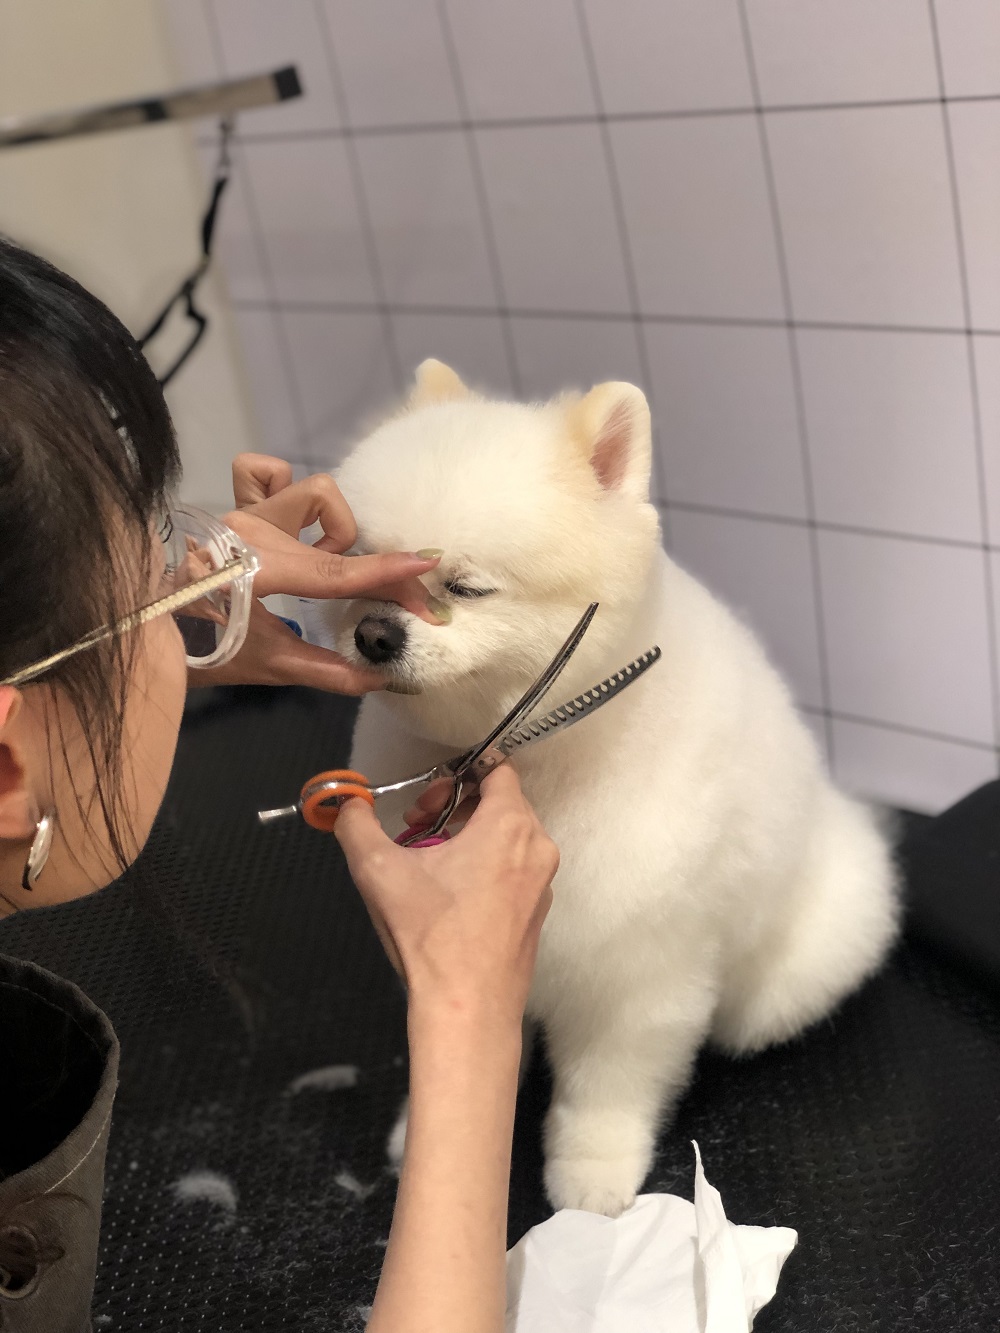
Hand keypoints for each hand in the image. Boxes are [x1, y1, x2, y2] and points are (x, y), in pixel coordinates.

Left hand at [189, 454, 442, 694]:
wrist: (138, 624)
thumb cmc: (196, 648)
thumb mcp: (263, 665)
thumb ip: (325, 671)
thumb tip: (379, 679)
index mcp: (254, 570)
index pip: (333, 571)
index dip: (383, 573)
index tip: (424, 567)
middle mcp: (248, 530)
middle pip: (333, 528)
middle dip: (365, 560)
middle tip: (373, 595)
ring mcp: (239, 513)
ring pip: (304, 487)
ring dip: (325, 522)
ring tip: (319, 561)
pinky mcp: (234, 507)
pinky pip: (264, 474)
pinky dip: (283, 488)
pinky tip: (289, 526)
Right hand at [334, 767, 558, 1026]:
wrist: (467, 1009)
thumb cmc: (431, 937)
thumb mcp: (378, 869)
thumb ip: (356, 825)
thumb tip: (346, 805)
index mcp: (509, 825)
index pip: (498, 768)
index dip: (458, 772)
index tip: (427, 796)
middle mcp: (537, 847)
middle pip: (501, 800)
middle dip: (455, 804)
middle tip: (417, 826)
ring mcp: (542, 882)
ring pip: (508, 835)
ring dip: (468, 834)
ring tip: (427, 860)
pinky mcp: (537, 911)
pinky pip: (514, 867)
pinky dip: (485, 864)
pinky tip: (448, 893)